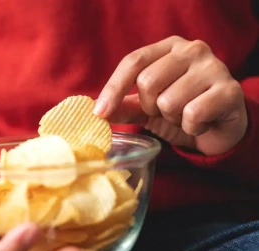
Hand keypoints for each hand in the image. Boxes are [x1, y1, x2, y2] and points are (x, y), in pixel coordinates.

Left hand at [94, 35, 247, 155]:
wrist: (221, 128)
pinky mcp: (230, 90)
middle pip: (148, 82)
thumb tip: (96, 110)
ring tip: (185, 116)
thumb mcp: (148, 108)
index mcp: (169, 47)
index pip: (134, 61)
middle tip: (166, 111)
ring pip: (169, 102)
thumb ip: (124, 106)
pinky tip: (201, 123)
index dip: (113, 88)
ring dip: (172, 119)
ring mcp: (214, 67)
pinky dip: (191, 127)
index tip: (99, 112)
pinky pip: (192, 114)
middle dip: (151, 107)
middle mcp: (192, 50)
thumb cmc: (182, 110)